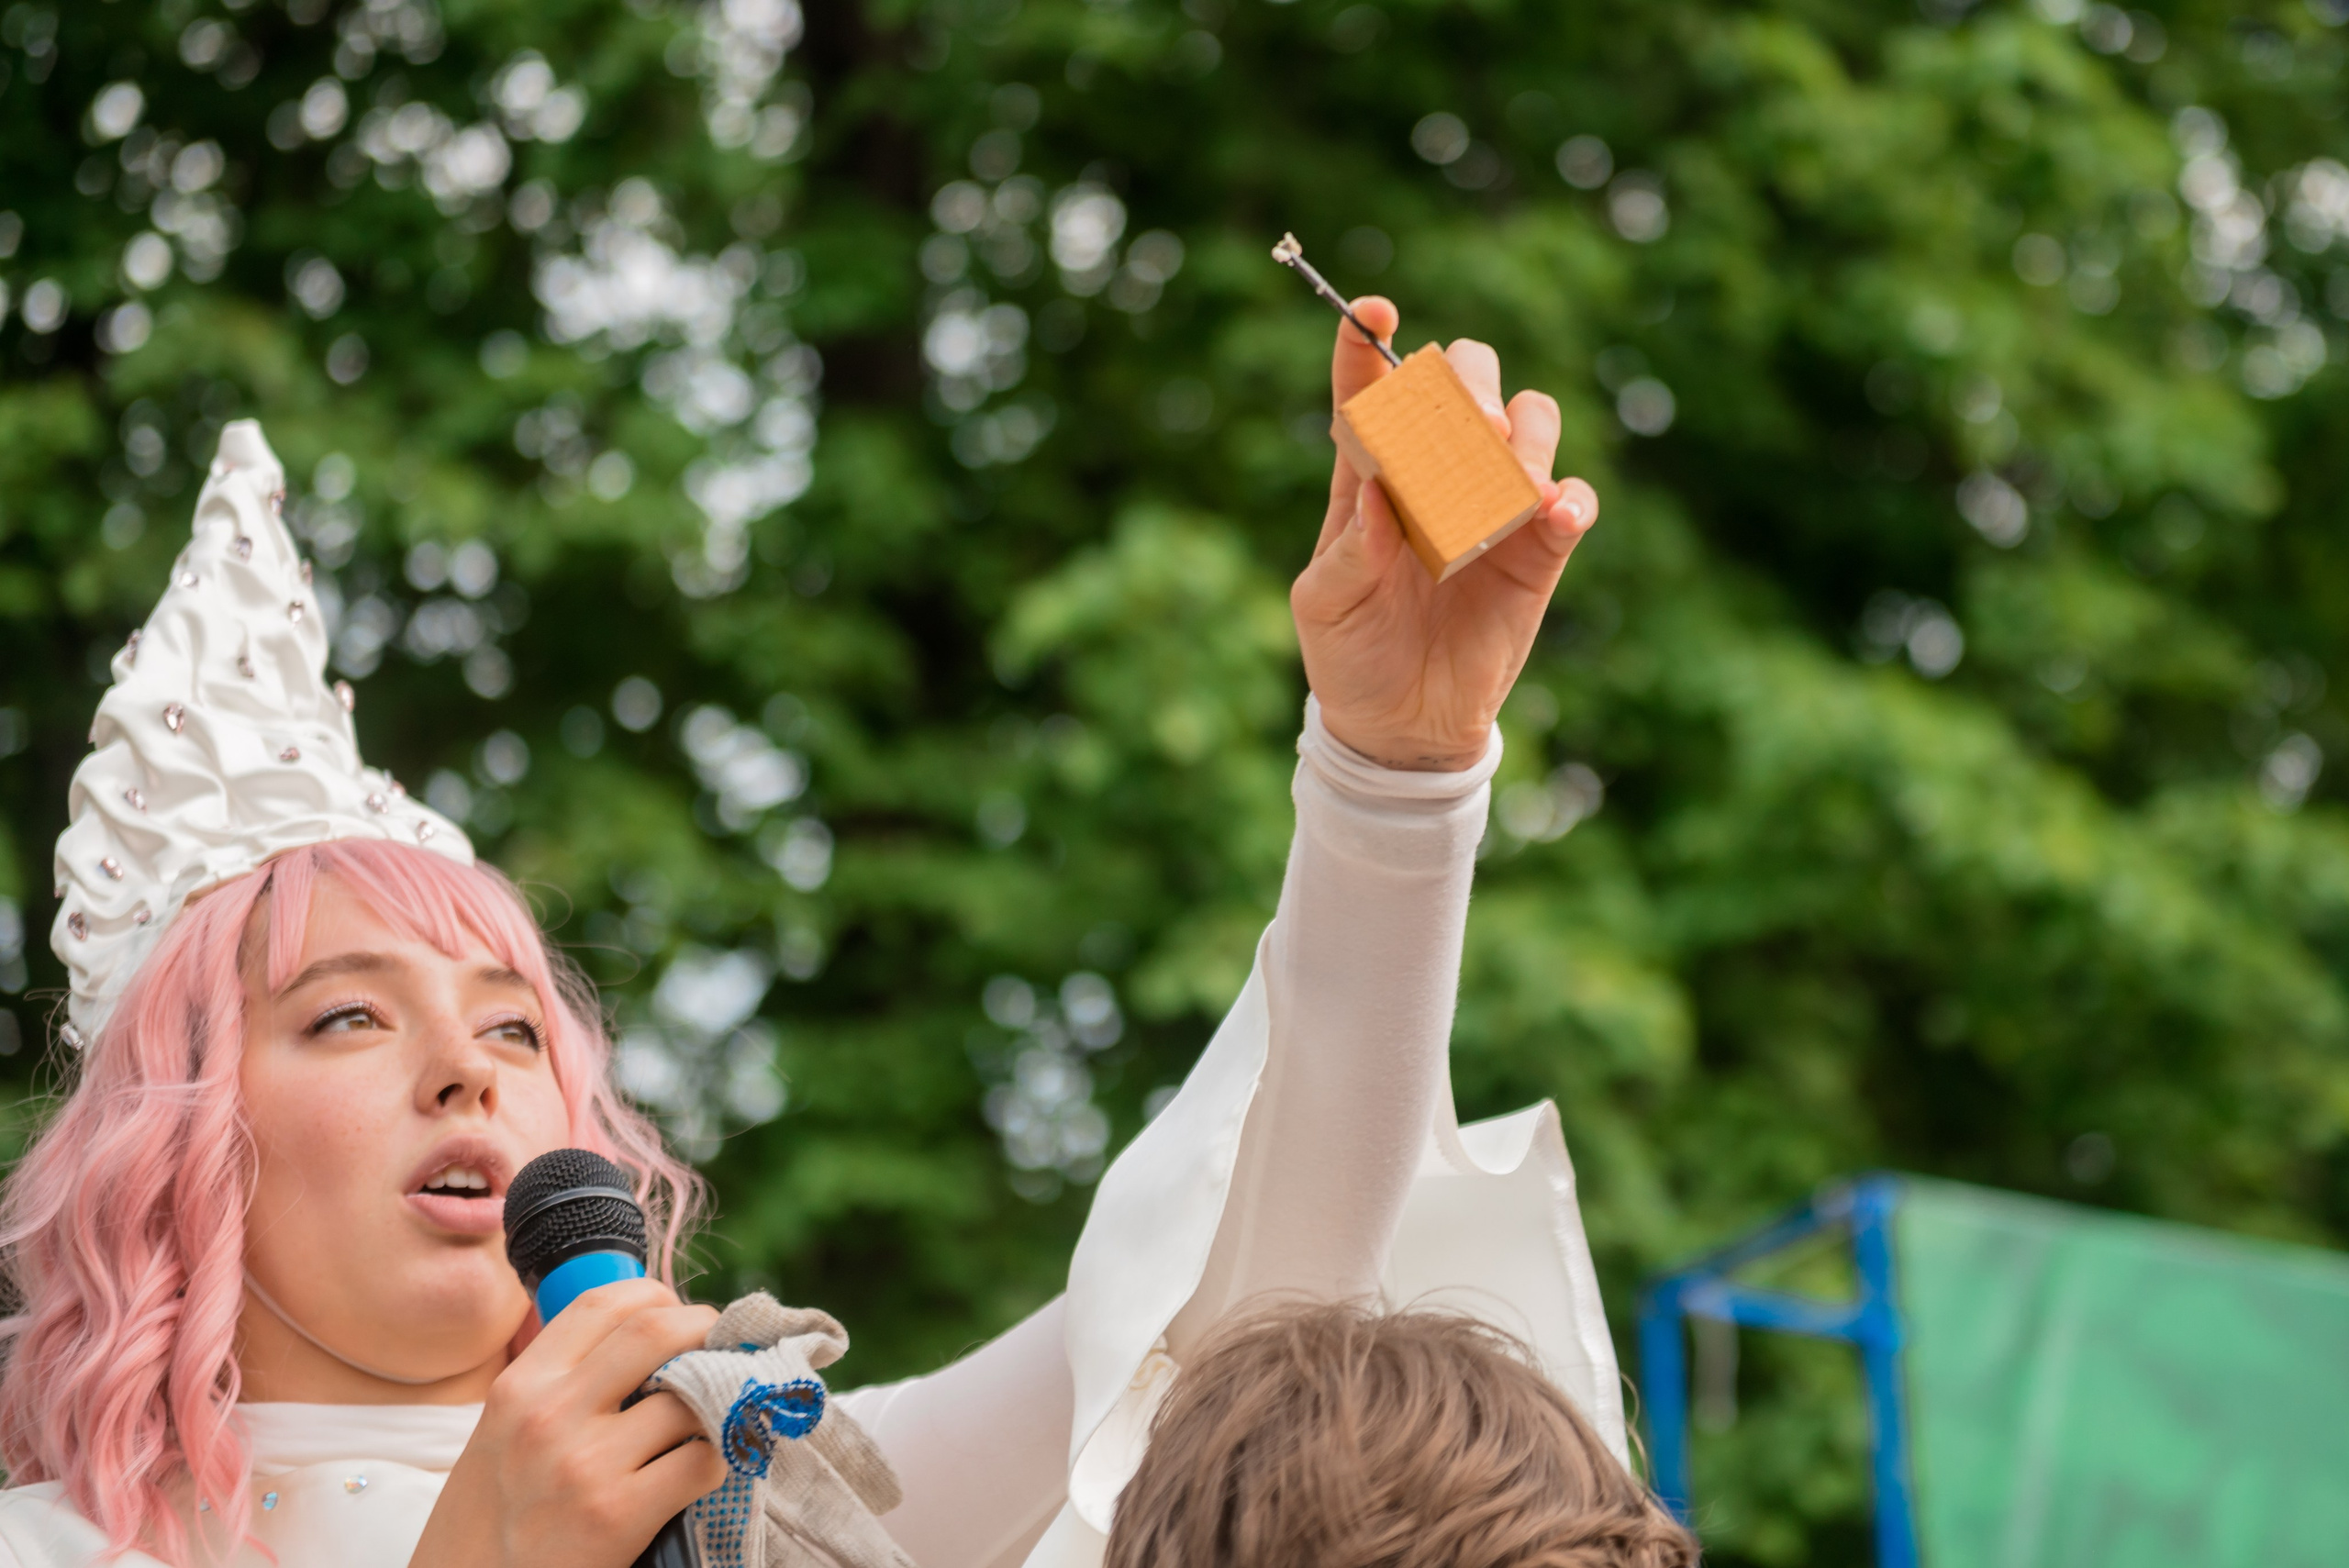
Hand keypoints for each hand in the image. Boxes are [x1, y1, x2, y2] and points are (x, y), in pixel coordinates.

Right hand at [409, 1279, 726, 1567]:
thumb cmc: (485, 1526)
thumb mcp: (498, 1436)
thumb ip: (557, 1389)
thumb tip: (643, 1347)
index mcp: (518, 1386)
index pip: (601, 1302)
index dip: (656, 1297)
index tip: (677, 1316)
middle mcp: (549, 1413)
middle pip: (657, 1329)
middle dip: (704, 1331)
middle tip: (719, 1352)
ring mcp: (585, 1463)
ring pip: (690, 1395)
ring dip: (718, 1400)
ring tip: (716, 1415)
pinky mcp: (618, 1516)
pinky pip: (702, 1462)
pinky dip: (720, 1457)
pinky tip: (706, 1468)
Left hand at [1291, 298, 1598, 770]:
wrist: (1401, 724)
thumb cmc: (1349, 653)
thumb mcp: (1325, 604)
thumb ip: (1348, 549)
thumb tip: (1380, 494)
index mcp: (1368, 473)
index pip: (1368, 387)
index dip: (1367, 341)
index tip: (1372, 311)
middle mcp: (1436, 472)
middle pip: (1464, 377)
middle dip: (1467, 379)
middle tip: (1468, 424)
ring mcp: (1493, 505)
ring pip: (1530, 418)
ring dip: (1523, 431)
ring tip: (1506, 480)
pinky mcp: (1539, 549)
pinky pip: (1574, 498)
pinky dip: (1568, 497)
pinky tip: (1548, 516)